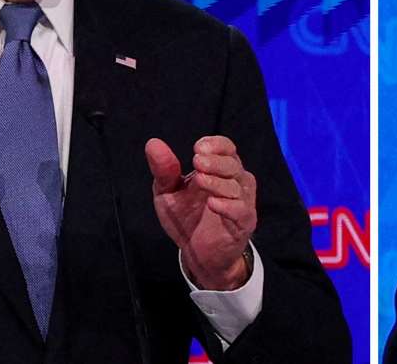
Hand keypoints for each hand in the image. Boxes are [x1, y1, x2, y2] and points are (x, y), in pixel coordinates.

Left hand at [145, 136, 257, 290]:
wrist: (196, 254)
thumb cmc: (186, 218)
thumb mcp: (168, 192)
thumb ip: (164, 170)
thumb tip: (153, 143)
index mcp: (220, 169)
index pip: (227, 147)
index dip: (216, 145)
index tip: (197, 148)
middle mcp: (236, 182)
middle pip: (233, 164)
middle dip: (215, 161)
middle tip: (197, 162)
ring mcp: (242, 202)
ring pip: (237, 186)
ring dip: (218, 182)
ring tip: (200, 180)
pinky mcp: (243, 223)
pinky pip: (241, 210)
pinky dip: (228, 205)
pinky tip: (212, 203)